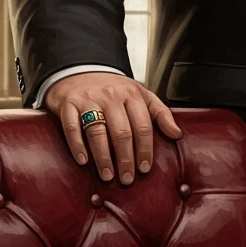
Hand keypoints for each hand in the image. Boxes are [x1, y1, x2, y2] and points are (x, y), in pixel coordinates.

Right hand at [43, 71, 181, 184]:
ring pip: (98, 132)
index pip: (143, 126)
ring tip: (107, 176)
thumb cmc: (113, 88)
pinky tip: (83, 161)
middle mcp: (111, 96)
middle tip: (127, 178)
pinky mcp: (68, 104)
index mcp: (132, 95)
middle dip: (126, 159)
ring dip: (103, 157)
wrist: (80, 68)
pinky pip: (72, 127)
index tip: (144, 169)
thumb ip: (160, 114)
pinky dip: (77, 145)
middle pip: (121, 132)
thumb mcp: (141, 95)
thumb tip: (177, 135)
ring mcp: (88, 99)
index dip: (145, 150)